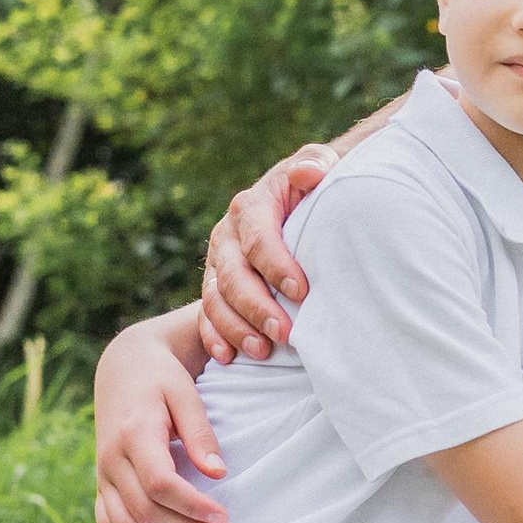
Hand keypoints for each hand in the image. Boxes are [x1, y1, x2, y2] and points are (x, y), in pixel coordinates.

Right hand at [94, 329, 232, 522]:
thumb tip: (218, 473)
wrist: (123, 369)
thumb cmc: (161, 379)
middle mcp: (110, 459)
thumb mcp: (186, 393)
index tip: (224, 517)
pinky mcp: (101, 484)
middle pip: (145, 511)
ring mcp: (101, 474)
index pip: (160, 484)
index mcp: (133, 434)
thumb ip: (200, 433)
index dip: (193, 506)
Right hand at [200, 145, 335, 360]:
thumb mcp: (316, 166)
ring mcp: (217, 262)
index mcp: (250, 206)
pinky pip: (205, 314)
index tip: (301, 291)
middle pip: (234, 276)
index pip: (259, 239)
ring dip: (237, 328)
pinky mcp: (214, 286)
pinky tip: (228, 358)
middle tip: (286, 332)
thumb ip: (315, 164)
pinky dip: (214, 336)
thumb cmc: (312, 186)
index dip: (277, 266)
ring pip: (216, 299)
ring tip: (263, 351)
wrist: (295, 199)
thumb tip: (308, 173)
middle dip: (258, 307)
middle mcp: (226, 235)